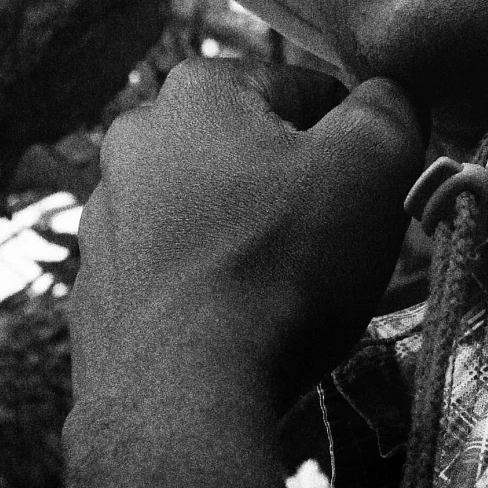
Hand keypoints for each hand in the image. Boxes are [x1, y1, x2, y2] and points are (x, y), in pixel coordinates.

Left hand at [69, 57, 425, 415]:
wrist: (183, 398)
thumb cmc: (282, 267)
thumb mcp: (371, 165)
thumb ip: (390, 108)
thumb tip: (390, 97)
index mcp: (197, 91)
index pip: (308, 90)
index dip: (354, 143)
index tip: (368, 195)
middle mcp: (134, 141)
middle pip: (252, 152)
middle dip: (296, 190)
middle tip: (333, 247)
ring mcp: (106, 220)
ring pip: (210, 213)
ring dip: (251, 239)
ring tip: (286, 295)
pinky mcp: (97, 292)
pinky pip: (175, 275)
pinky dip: (208, 292)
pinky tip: (237, 329)